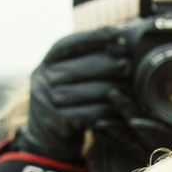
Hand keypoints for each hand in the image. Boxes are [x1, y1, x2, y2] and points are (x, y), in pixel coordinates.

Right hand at [17, 28, 134, 157]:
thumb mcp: (66, 78)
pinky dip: (107, 110)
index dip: (91, 37)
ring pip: (86, 91)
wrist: (47, 138)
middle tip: (128, 65)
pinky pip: (88, 113)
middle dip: (107, 64)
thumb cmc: (66, 102)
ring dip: (112, 88)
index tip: (116, 33)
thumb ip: (84, 60)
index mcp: (45, 64)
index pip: (66, 44)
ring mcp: (46, 101)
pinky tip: (120, 106)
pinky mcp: (57, 122)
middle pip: (78, 68)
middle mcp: (41, 79)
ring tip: (130, 86)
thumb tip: (118, 37)